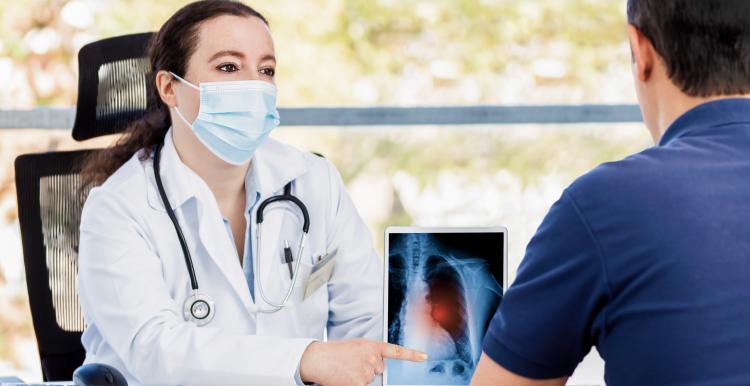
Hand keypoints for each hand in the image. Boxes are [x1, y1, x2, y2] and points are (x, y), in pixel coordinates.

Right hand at [299, 339, 426, 385]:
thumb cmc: (335, 353)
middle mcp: (373, 358)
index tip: (424, 357)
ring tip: (346, 369)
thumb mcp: (356, 346)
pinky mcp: (360, 383)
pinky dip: (354, 383)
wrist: (319, 359)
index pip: (396, 351)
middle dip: (368, 367)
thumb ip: (370, 353)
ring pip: (369, 379)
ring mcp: (367, 371)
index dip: (412, 355)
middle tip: (352, 363)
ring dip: (359, 376)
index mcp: (372, 345)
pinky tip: (345, 377)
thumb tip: (378, 367)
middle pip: (379, 369)